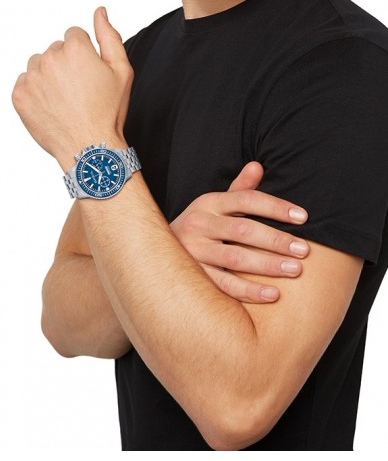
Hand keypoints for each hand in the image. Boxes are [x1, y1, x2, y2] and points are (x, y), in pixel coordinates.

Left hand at [11, 7, 132, 170]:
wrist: (89, 148)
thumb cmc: (108, 112)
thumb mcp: (121, 71)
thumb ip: (109, 37)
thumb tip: (99, 12)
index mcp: (75, 49)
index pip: (74, 36)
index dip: (84, 56)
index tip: (89, 76)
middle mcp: (50, 58)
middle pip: (55, 50)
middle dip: (65, 65)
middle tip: (78, 91)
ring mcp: (32, 78)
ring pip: (38, 65)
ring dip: (48, 76)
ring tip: (64, 99)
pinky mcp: (19, 95)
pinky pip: (25, 83)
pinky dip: (35, 92)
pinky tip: (51, 106)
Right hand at [170, 161, 309, 302]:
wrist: (156, 251)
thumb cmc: (200, 227)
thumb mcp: (215, 205)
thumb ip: (239, 190)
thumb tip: (257, 166)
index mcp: (209, 203)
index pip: (246, 199)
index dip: (276, 207)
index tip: (303, 217)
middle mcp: (199, 224)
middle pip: (243, 230)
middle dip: (276, 240)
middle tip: (304, 249)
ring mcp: (194, 251)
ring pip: (235, 259)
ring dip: (268, 265)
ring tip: (295, 270)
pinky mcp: (193, 276)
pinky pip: (224, 285)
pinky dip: (250, 291)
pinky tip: (273, 294)